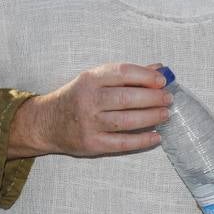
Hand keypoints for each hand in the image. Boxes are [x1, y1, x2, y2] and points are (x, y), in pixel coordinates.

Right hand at [8, 63, 168, 157]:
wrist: (45, 123)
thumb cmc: (77, 97)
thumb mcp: (95, 79)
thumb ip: (127, 75)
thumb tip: (160, 70)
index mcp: (90, 79)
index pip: (122, 73)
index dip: (146, 76)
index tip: (162, 81)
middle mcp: (88, 100)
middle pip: (127, 98)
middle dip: (153, 98)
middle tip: (168, 99)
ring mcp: (89, 123)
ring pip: (127, 121)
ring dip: (151, 117)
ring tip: (166, 114)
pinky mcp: (91, 143)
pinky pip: (122, 143)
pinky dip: (142, 140)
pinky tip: (156, 136)